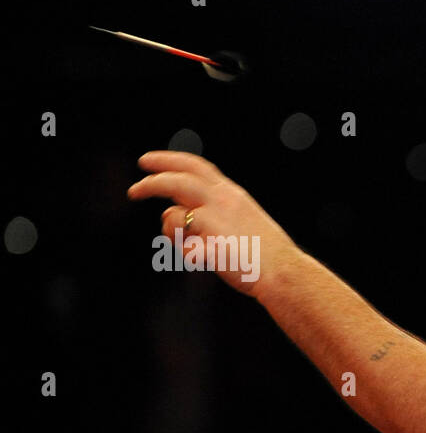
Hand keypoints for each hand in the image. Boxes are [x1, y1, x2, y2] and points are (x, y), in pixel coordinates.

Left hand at [127, 150, 300, 296]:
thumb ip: (211, 214)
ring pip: (172, 216)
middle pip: (176, 181)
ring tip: (184, 245)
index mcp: (232, 194)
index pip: (196, 167)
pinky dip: (187, 254)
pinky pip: (183, 247)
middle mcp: (222, 201)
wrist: (285, 272)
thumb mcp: (243, 222)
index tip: (148, 162)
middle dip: (151, 184)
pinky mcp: (210, 243)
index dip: (168, 161)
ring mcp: (215, 220)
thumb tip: (172, 216)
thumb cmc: (265, 255)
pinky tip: (204, 261)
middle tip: (134, 191)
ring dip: (170, 231)